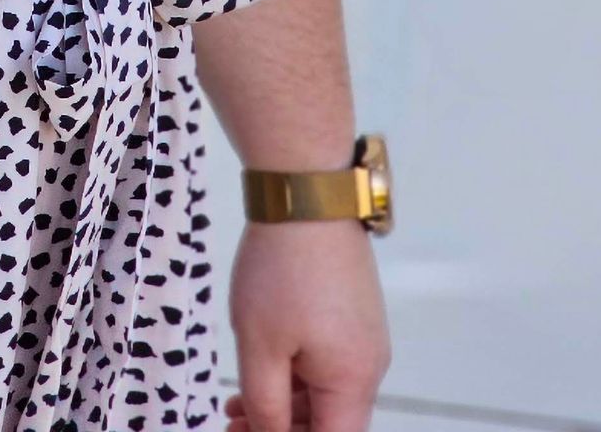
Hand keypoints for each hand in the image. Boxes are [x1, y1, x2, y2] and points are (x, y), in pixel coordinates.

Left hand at [222, 217, 391, 431]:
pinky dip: (292, 374)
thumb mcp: (260, 345)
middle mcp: (368, 364)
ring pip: (323, 391)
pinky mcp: (350, 312)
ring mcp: (362, 335)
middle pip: (329, 422)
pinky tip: (256, 373)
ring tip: (234, 407)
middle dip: (282, 430)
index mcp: (354, 380)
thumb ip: (266, 405)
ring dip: (282, 405)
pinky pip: (324, 360)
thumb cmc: (282, 267)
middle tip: (231, 427)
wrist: (305, 192)